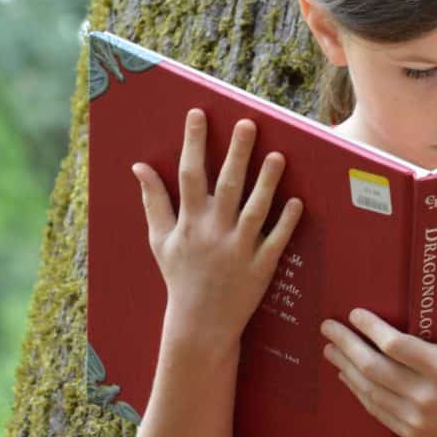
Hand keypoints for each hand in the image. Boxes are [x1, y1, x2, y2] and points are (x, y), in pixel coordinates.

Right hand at [131, 108, 303, 348]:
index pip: (190, 174)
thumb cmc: (180, 276)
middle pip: (227, 185)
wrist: (199, 323)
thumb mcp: (160, 240)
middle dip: (237, 152)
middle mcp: (213, 232)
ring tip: (278, 155)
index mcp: (189, 222)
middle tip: (249, 122)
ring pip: (255, 210)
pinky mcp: (261, 267)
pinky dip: (286, 222)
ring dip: (267, 182)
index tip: (199, 113)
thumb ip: (153, 201)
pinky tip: (297, 201)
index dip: (194, 142)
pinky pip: (276, 240)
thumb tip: (139, 166)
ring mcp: (239, 249)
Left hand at [320, 279, 436, 436]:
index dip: (372, 329)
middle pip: (374, 367)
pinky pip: (376, 409)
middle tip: (328, 327)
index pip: (397, 346)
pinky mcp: (411, 431)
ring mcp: (417, 417)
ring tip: (330, 348)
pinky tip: (347, 374)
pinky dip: (358, 390)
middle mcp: (427, 395)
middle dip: (346, 345)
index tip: (355, 313)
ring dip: (346, 367)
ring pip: (369, 389)